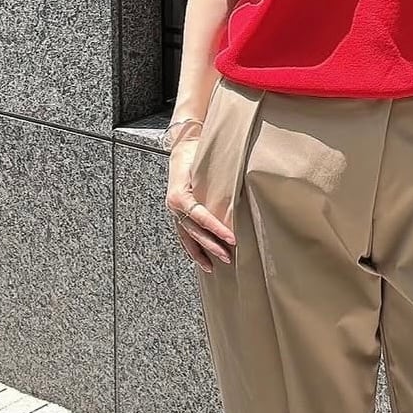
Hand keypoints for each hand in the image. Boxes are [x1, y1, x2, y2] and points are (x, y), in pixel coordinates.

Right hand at [165, 137, 235, 272]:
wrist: (183, 145)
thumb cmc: (197, 152)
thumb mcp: (206, 163)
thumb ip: (218, 180)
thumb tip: (239, 192)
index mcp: (179, 194)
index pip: (199, 216)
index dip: (216, 228)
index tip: (232, 238)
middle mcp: (174, 205)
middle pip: (193, 231)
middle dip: (211, 246)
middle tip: (228, 257)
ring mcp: (173, 211)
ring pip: (186, 237)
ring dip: (200, 253)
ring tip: (213, 267)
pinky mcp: (176, 213)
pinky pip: (183, 234)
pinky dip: (191, 248)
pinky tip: (199, 259)